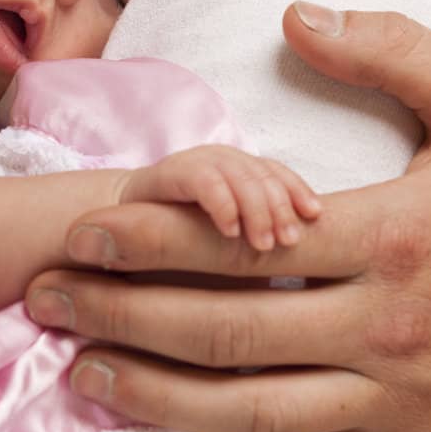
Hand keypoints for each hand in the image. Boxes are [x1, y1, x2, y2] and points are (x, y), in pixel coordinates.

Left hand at [27, 4, 430, 431]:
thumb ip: (391, 47)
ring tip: (83, 374)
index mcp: (391, 235)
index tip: (85, 227)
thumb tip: (297, 12)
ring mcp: (392, 396)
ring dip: (155, 397)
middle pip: (224, 331)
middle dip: (122, 315)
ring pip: (250, 412)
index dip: (154, 237)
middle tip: (47, 299)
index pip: (244, 241)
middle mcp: (382, 325)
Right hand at [118, 145, 320, 251]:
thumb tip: (305, 271)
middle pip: (261, 172)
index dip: (298, 191)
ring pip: (237, 174)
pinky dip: (221, 204)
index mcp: (237, 171)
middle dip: (281, 205)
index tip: (315, 217)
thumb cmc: (179, 245)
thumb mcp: (226, 246)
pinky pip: (202, 181)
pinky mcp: (165, 174)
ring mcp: (192, 163)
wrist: (115, 232)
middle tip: (291, 241)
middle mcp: (219, 160)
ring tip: (265, 244)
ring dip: (256, 208)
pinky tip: (230, 232)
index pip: (276, 173)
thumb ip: (256, 248)